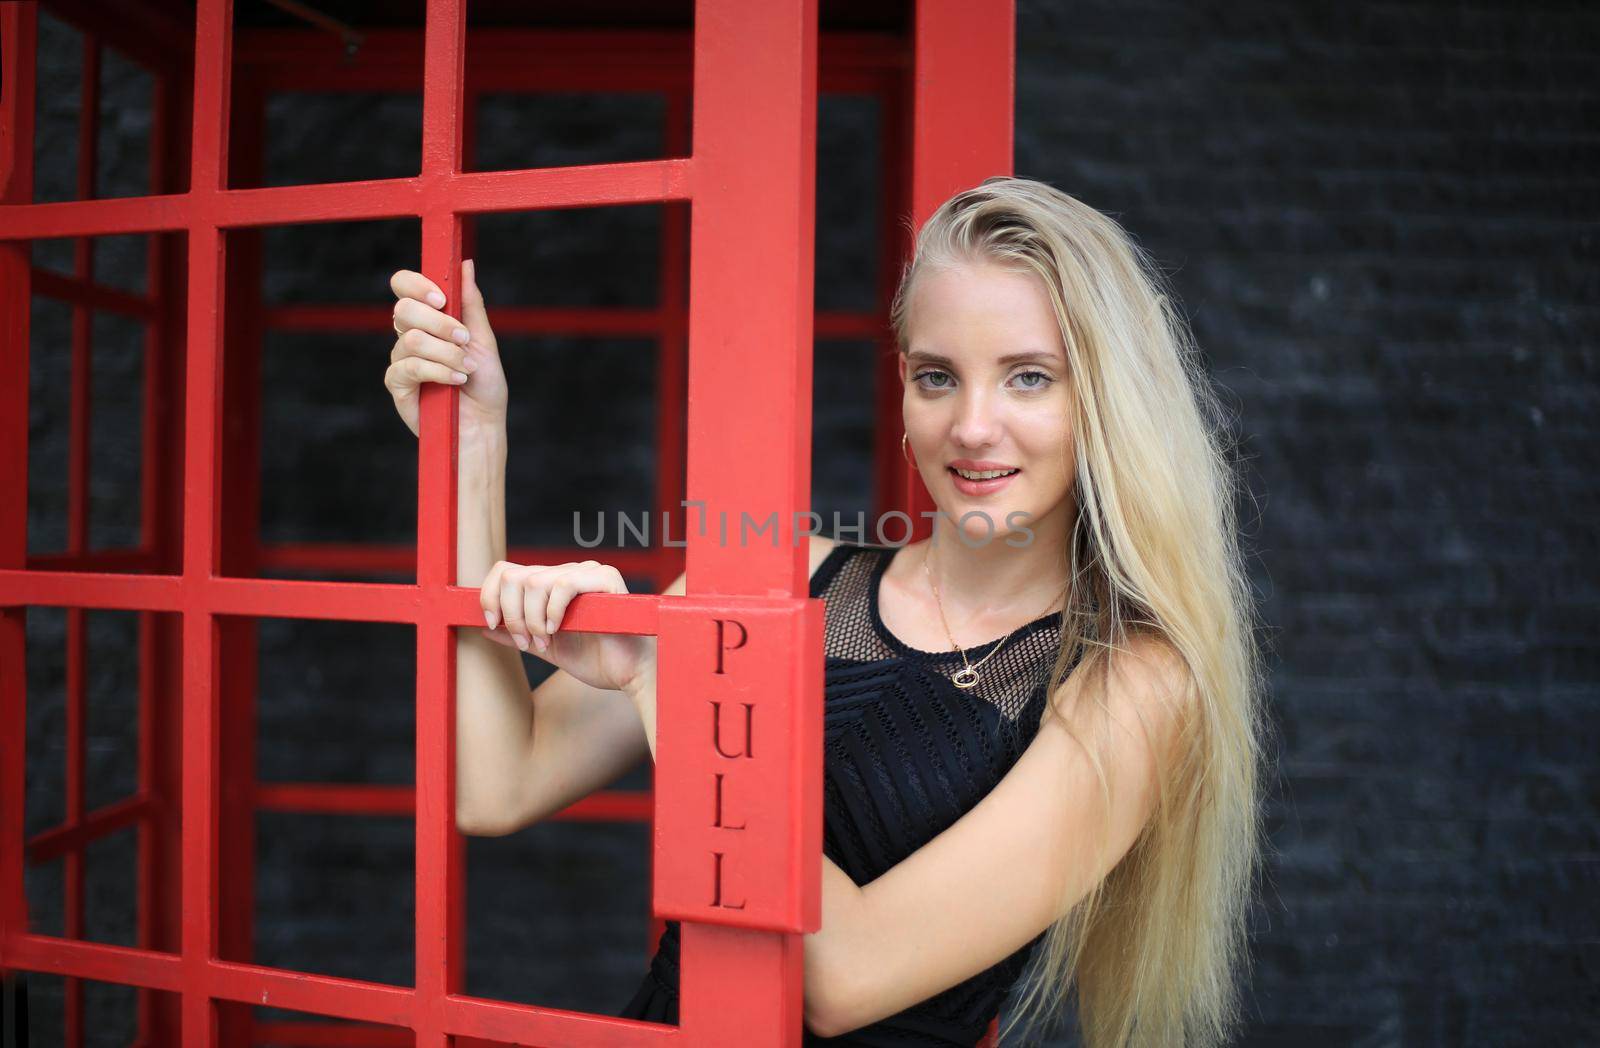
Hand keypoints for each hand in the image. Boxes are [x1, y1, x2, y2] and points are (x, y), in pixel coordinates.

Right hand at [385, 259, 507, 438]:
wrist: (483, 425)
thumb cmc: (484, 385)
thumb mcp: (483, 339)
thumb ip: (471, 304)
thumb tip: (464, 264)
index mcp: (428, 320)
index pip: (404, 286)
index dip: (417, 285)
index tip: (443, 298)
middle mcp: (409, 335)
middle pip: (403, 310)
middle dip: (440, 323)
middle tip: (464, 340)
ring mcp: (401, 360)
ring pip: (410, 340)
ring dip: (446, 352)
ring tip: (466, 367)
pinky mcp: (397, 384)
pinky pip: (409, 367)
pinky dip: (438, 370)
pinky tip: (455, 379)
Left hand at [479, 559, 655, 694]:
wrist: (631, 673)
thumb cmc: (598, 661)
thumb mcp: (547, 648)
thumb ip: (517, 636)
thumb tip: (484, 630)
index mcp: (553, 584)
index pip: (506, 571)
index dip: (489, 596)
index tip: (492, 624)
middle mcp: (569, 572)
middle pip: (513, 575)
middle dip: (511, 615)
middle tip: (525, 642)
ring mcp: (588, 572)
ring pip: (534, 581)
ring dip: (531, 618)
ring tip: (546, 641)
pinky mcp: (605, 579)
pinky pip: (563, 583)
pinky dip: (553, 611)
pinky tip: (558, 630)